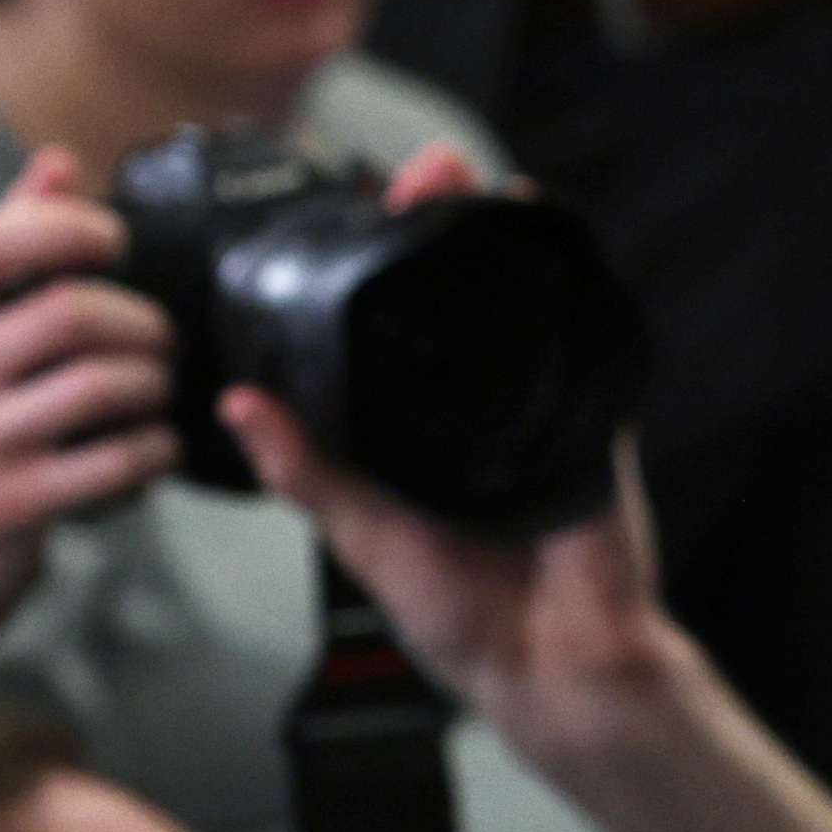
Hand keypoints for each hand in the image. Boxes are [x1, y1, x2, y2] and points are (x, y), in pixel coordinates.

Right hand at [0, 153, 174, 641]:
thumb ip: (6, 254)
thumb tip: (59, 161)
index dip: (63, 226)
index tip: (115, 238)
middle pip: (70, 314)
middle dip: (142, 322)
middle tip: (161, 340)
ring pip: (104, 384)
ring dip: (155, 385)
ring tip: (156, 393)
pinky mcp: (5, 507)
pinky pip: (116, 459)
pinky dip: (154, 449)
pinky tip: (151, 449)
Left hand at [220, 142, 689, 767]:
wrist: (552, 659)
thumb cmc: (463, 614)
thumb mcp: (363, 536)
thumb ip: (310, 471)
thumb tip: (240, 406)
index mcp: (410, 431)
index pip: (390, 333)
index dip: (375, 272)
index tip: (353, 212)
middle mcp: (475, 406)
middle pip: (459, 299)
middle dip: (443, 228)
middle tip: (421, 172)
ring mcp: (538, 405)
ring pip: (519, 306)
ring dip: (502, 238)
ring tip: (475, 181)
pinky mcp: (591, 416)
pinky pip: (584, 340)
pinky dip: (573, 287)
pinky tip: (554, 239)